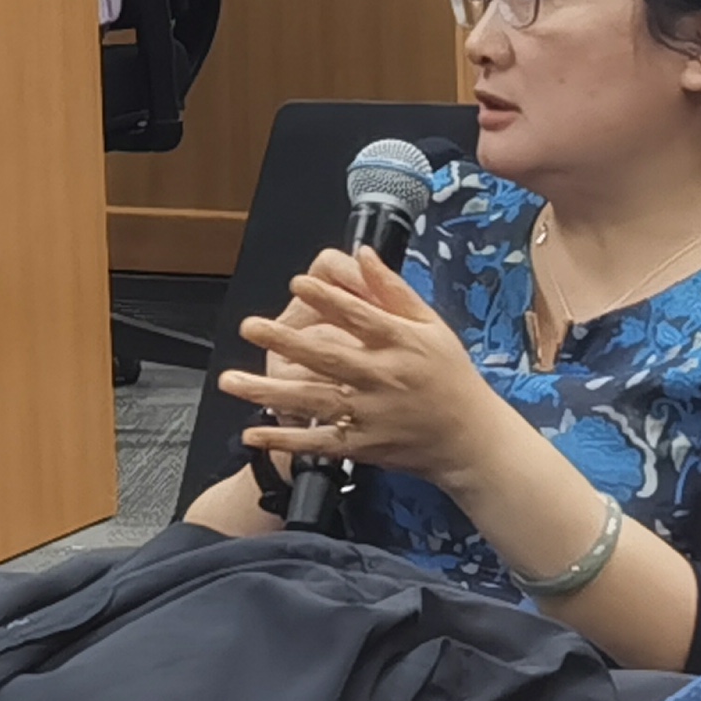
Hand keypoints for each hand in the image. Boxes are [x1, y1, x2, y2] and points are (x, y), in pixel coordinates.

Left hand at [220, 247, 514, 489]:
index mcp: (401, 344)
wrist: (468, 438)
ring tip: (231, 381)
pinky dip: (286, 439)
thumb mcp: (431, 326)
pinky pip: (318, 442)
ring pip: (314, 401)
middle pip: (329, 357)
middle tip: (249, 326)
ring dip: (269, 391)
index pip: (360, 316)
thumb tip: (364, 254)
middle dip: (286, 341)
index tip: (297, 284)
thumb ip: (394, 291)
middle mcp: (383, 378)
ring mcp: (370, 414)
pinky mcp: (362, 446)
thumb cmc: (449, 376)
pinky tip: (253, 431)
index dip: (327, 299)